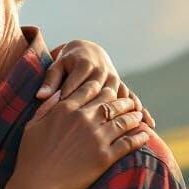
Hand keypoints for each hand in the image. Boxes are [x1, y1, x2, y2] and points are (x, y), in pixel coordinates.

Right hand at [12, 84, 149, 188]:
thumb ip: (46, 107)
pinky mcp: (105, 156)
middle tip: (129, 103)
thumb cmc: (30, 157)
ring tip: (139, 116)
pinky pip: (129, 142)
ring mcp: (96, 137)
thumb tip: (58, 93)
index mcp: (65, 109)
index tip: (109, 90)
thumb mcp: (32, 126)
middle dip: (122, 100)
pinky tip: (145, 135)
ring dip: (134, 116)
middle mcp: (83, 119)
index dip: (102, 87)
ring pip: (124, 120)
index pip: (91, 89)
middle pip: (111, 101)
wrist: (36, 185)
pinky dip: (139, 137)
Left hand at [39, 40, 154, 127]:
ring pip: (120, 97)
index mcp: (84, 65)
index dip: (71, 103)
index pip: (76, 86)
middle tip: (95, 137)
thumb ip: (50, 82)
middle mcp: (102, 71)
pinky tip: (148, 125)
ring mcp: (114, 79)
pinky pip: (132, 99)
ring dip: (126, 113)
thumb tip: (40, 96)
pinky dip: (140, 110)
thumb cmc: (67, 64)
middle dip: (101, 113)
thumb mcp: (57, 68)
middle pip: (102, 94)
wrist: (88, 51)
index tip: (65, 124)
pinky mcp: (121, 86)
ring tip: (131, 132)